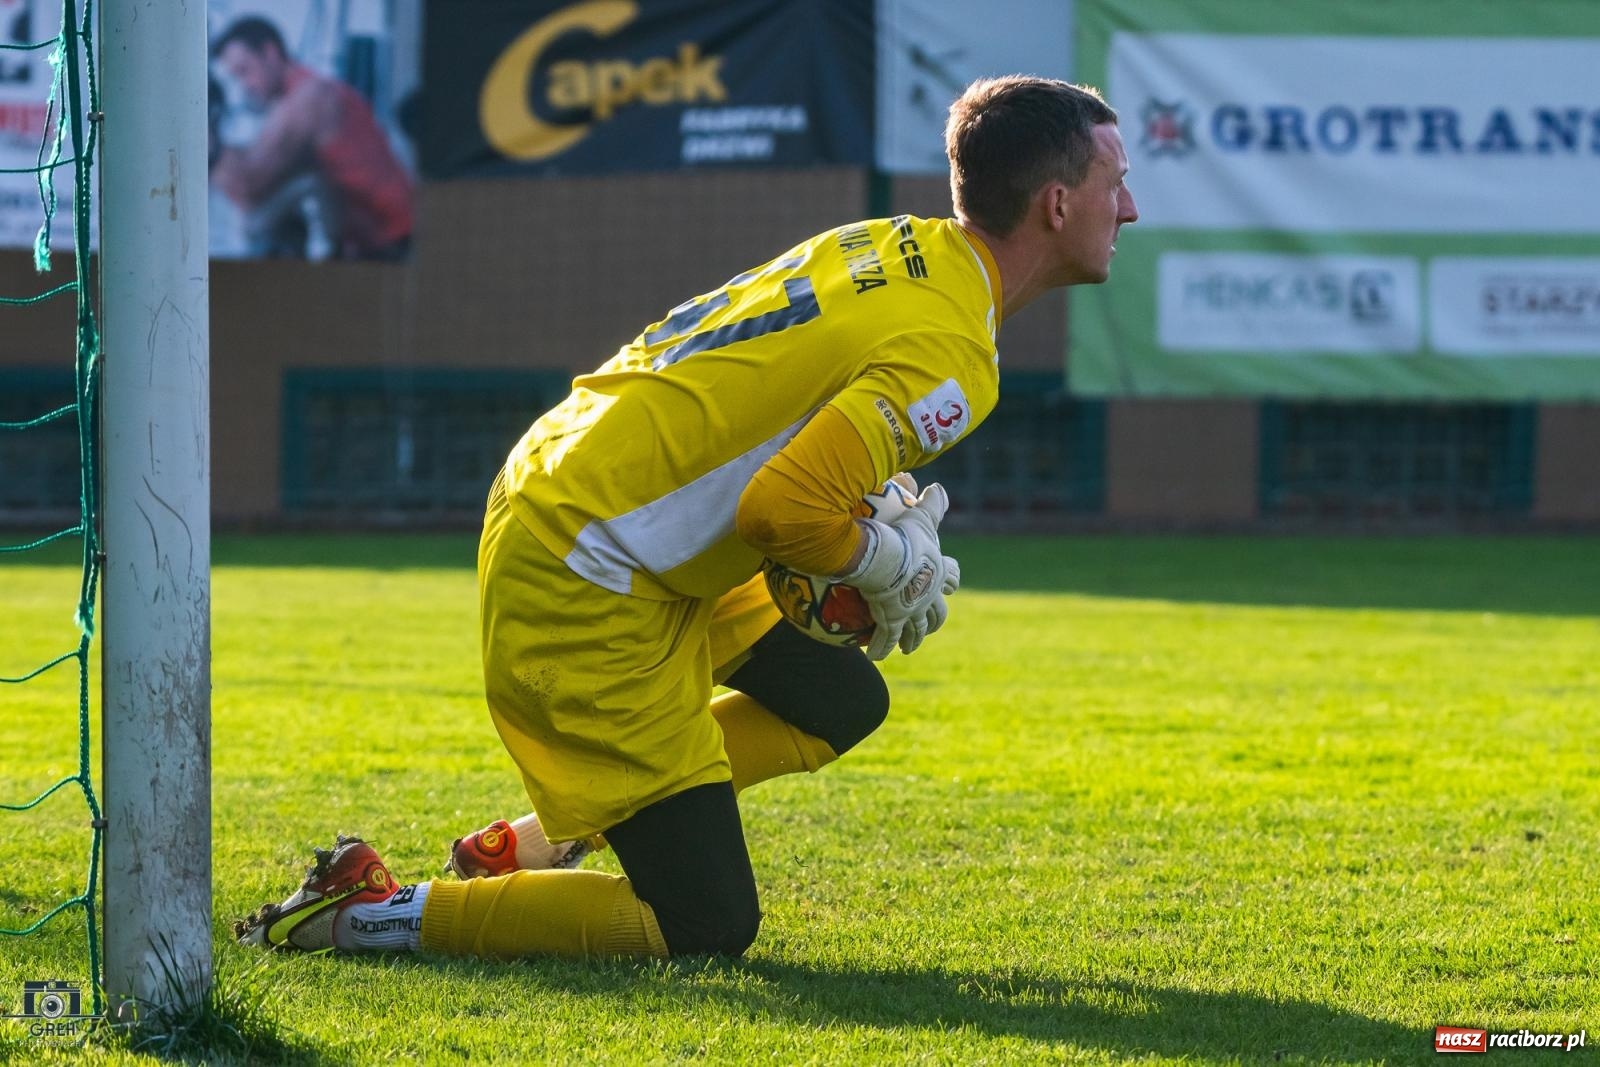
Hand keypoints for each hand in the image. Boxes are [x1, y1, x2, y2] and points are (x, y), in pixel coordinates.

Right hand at [841, 483, 959, 659]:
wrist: (887, 560)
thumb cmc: (906, 537)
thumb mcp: (921, 517)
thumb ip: (931, 504)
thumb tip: (936, 487)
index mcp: (937, 572)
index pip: (950, 577)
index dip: (950, 579)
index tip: (950, 584)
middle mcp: (928, 596)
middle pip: (937, 613)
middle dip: (934, 620)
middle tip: (930, 627)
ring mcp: (910, 611)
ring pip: (916, 631)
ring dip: (912, 640)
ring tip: (907, 648)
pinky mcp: (890, 621)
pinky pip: (885, 638)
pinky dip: (881, 648)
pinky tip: (875, 656)